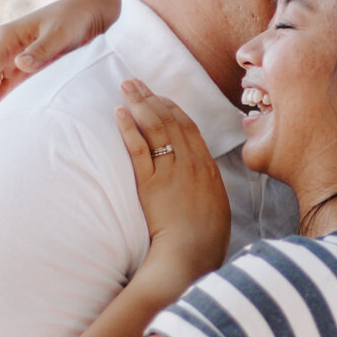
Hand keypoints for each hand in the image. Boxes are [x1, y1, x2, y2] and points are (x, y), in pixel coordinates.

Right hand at [0, 0, 121, 122]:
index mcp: (7, 37)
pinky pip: (8, 89)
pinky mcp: (24, 69)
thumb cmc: (73, 20)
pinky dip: (3, 104)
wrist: (88, 15)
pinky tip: (2, 121)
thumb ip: (42, 49)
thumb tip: (20, 63)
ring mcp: (13, 59)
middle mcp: (5, 48)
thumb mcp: (59, 33)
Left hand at [117, 80, 230, 284]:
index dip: (173, 109)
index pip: (190, 128)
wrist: (192, 255)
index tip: (160, 98)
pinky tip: (120, 113)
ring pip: (155, 128)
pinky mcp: (151, 183)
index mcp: (208, 168)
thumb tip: (200, 182)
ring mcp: (171, 171)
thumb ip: (207, 189)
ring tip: (126, 86)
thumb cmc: (206, 240)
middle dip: (153, 98)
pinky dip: (129, 128)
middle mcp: (191, 163)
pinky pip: (139, 148)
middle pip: (171, 121)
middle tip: (137, 82)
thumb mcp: (216, 207)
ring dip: (140, 103)